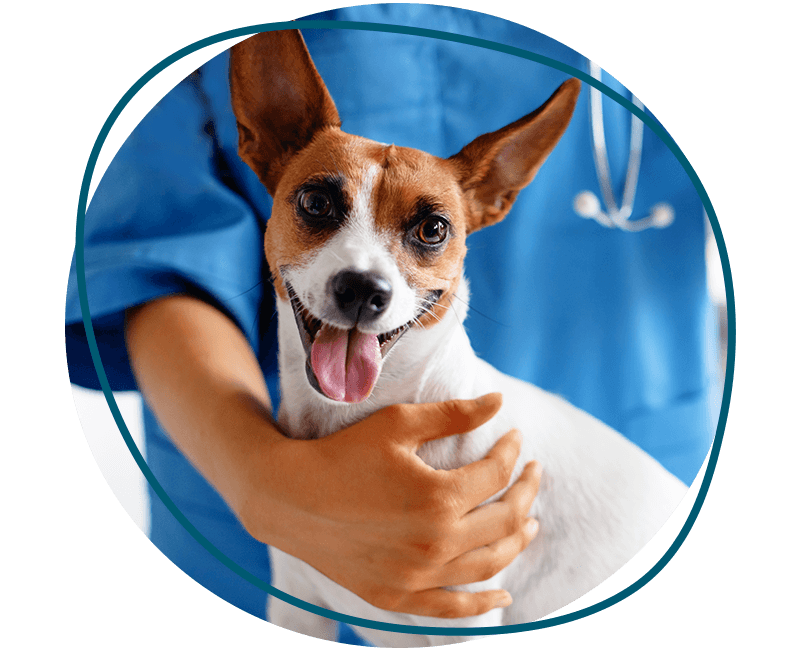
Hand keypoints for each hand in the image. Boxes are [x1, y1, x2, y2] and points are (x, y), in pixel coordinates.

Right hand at [126, 297, 541, 619]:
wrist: (288, 497)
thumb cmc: (342, 453)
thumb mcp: (398, 424)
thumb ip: (453, 414)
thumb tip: (498, 401)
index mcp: (438, 497)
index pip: (496, 474)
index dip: (511, 451)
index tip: (513, 435)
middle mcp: (436, 542)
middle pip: (504, 519)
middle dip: (526, 491)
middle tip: (533, 473)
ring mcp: (418, 575)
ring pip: (490, 564)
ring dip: (518, 541)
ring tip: (530, 522)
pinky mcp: (398, 595)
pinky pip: (453, 609)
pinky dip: (484, 604)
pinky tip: (504, 594)